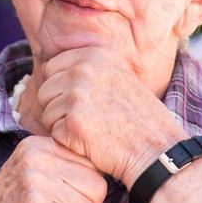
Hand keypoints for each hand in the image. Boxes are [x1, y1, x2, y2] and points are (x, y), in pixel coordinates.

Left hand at [31, 47, 185, 186]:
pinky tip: (91, 141)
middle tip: (86, 119)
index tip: (82, 102)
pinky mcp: (74, 121)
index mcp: (95, 54)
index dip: (60, 89)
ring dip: (62, 126)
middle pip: (45, 89)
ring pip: (46, 112)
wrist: (156, 148)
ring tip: (91, 129)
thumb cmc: (138, 117)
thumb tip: (50, 67)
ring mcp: (78, 95)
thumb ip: (88, 68)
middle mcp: (84, 69)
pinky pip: (53, 132)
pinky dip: (67, 142)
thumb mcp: (118, 76)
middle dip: (58, 107)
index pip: (52, 67)